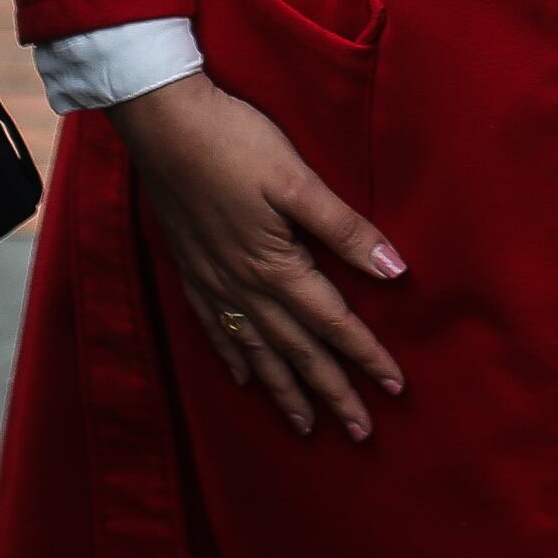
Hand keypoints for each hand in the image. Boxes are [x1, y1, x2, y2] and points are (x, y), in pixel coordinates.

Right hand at [110, 70, 407, 439]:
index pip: (333, 324)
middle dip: (331, 393)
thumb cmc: (235, 142)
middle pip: (297, 352)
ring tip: (306, 425)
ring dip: (284, 390)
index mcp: (276, 266)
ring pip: (257, 351)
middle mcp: (244, 286)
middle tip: (360, 433)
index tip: (394, 390)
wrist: (162, 124)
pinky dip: (235, 359)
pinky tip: (243, 378)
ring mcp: (213, 282)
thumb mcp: (298, 180)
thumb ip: (345, 229)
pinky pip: (217, 331)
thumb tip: (395, 271)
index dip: (366, 356)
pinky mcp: (192, 270)